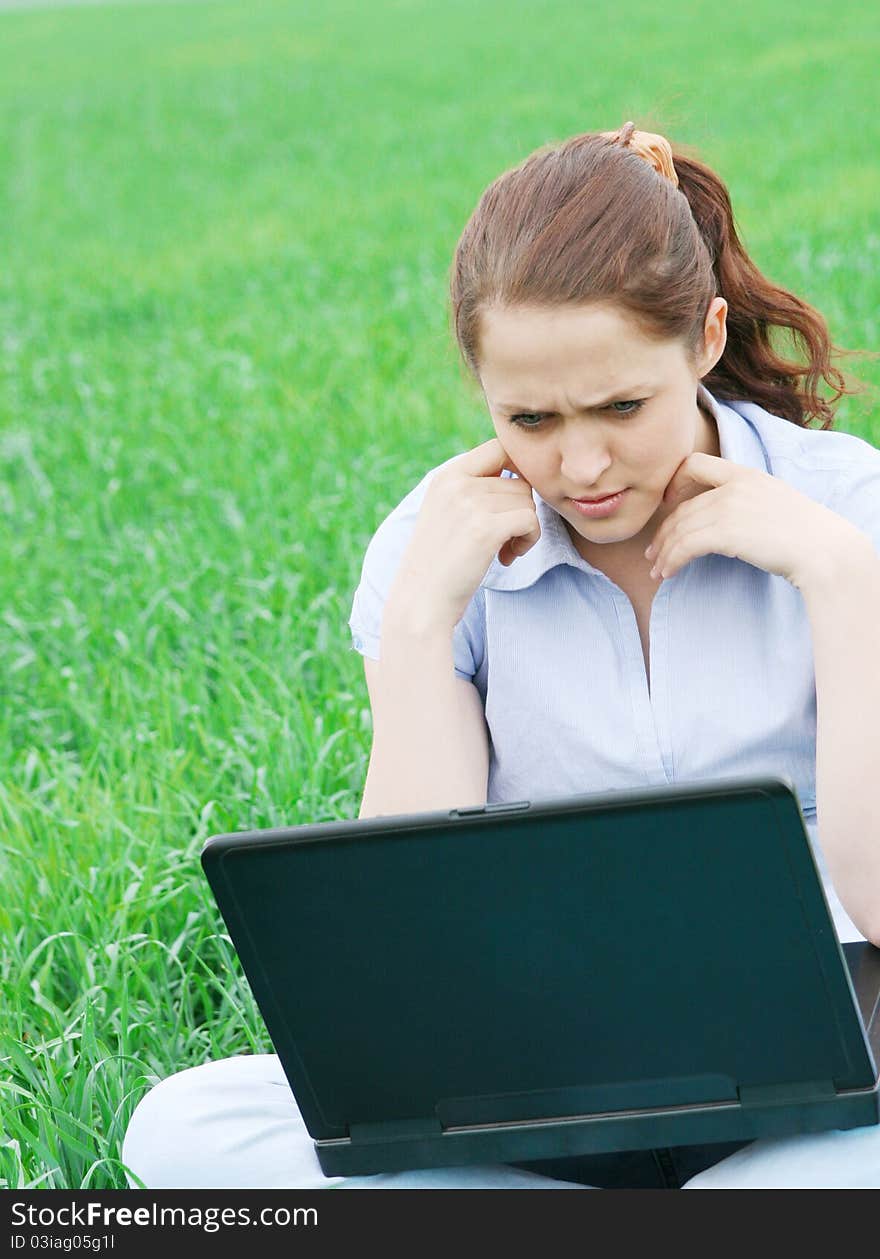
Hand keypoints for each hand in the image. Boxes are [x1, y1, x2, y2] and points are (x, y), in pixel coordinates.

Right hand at [387, 437, 541, 629]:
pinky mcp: (485, 528)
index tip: (512, 503)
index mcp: (446, 476)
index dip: (517, 470)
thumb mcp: (447, 513)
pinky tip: (507, 558)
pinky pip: (530, 520)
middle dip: (520, 512)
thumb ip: (474, 490)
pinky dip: (528, 541)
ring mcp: (470, 503)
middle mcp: (456, 483)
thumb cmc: (440, 564)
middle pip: (519, 481)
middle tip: (505, 541)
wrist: (421, 602)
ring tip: (504, 551)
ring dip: (525, 530)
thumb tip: (521, 476)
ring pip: (527, 502)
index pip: (499, 447)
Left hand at [643, 452, 865, 590]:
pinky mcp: (725, 533)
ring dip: (663, 553)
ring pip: (679, 530)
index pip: (696, 463)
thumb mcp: (775, 502)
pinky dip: (671, 562)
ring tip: (656, 571)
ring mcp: (728, 508)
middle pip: (682, 508)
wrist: (823, 549)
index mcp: (745, 474)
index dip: (675, 482)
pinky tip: (668, 574)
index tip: (668, 504)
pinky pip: (685, 547)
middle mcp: (733, 487)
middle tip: (653, 553)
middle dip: (663, 533)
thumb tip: (725, 521)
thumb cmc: (805, 534)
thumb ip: (747, 501)